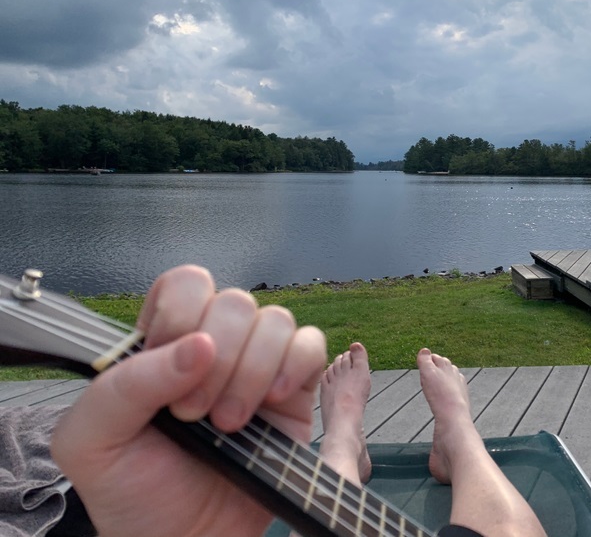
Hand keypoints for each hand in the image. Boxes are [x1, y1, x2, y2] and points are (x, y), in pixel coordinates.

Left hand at [51, 265, 326, 536]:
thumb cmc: (132, 493)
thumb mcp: (91, 441)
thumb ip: (123, 385)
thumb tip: (198, 345)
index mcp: (162, 344)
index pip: (184, 284)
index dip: (180, 314)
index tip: (167, 368)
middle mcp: (214, 346)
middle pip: (235, 301)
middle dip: (217, 361)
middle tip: (194, 413)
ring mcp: (258, 364)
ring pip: (275, 321)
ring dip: (252, 372)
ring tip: (229, 423)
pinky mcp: (295, 389)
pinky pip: (311, 344)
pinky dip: (296, 365)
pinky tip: (272, 400)